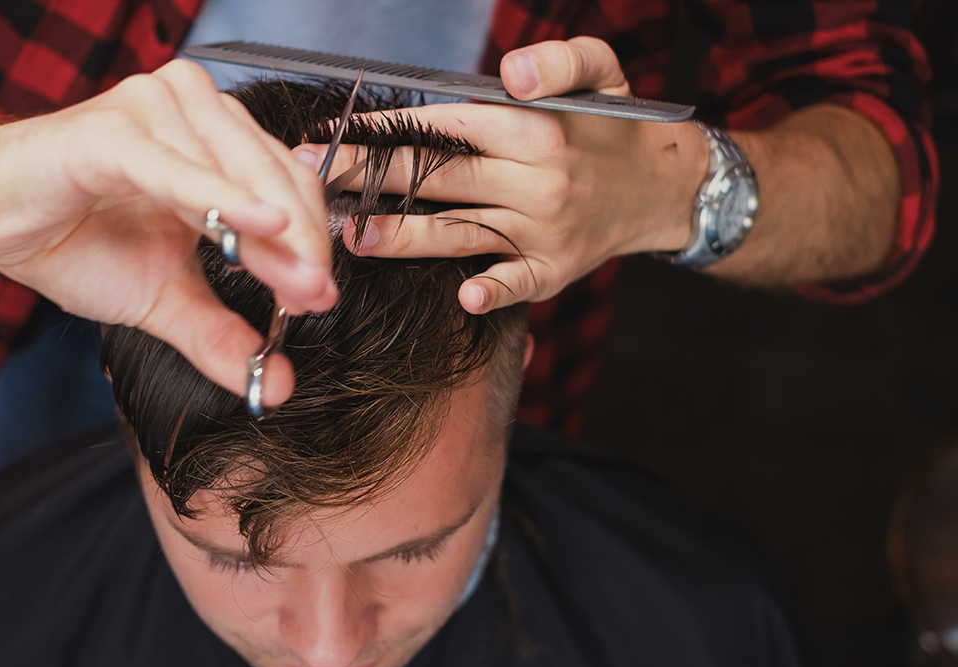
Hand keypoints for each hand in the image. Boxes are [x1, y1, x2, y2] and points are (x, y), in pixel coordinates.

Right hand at [0, 59, 334, 402]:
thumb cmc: (72, 242)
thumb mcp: (160, 299)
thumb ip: (217, 333)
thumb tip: (275, 384)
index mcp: (215, 140)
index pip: (288, 185)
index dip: (313, 242)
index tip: (326, 298)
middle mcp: (193, 111)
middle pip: (276, 176)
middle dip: (303, 246)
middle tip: (319, 299)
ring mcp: (154, 111)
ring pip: (236, 174)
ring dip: (271, 236)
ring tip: (296, 287)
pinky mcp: (110, 132)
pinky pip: (174, 171)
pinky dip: (216, 200)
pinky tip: (260, 224)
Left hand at [293, 37, 707, 313]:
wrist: (663, 189)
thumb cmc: (614, 125)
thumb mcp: (603, 69)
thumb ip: (558, 61)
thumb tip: (511, 73)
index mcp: (537, 130)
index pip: (445, 127)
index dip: (387, 130)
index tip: (335, 133)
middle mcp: (536, 183)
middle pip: (437, 179)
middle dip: (369, 179)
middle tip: (312, 179)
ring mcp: (542, 232)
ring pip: (458, 233)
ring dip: (402, 238)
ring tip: (350, 237)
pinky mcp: (552, 271)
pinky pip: (515, 283)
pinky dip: (491, 291)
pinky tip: (461, 296)